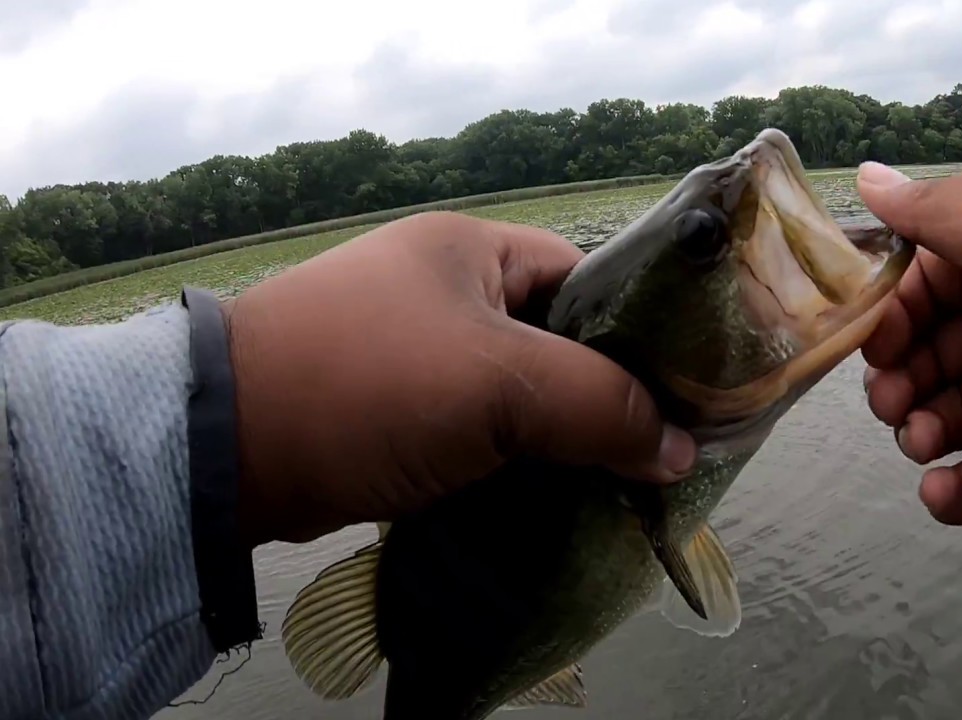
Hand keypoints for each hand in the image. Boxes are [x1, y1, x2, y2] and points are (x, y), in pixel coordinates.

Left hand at [222, 212, 696, 546]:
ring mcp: (415, 352)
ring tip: (612, 484)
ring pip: (517, 394)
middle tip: (653, 451)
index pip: (584, 279)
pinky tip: (548, 498)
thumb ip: (600, 408)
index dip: (637, 334)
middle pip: (555, 342)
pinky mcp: (393, 410)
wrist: (225, 450)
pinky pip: (476, 431)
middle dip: (599, 398)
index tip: (682, 395)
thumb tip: (682, 450)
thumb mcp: (499, 386)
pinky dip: (511, 462)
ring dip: (555, 439)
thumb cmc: (372, 384)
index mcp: (471, 249)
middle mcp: (444, 291)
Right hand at [856, 162, 961, 544]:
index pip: (929, 271)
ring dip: (915, 425)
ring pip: (945, 413)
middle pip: (927, 345)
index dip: (889, 299)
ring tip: (921, 436)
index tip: (867, 327)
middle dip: (893, 368)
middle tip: (894, 391)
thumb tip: (868, 174)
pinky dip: (952, 491)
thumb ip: (944, 211)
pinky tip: (939, 490)